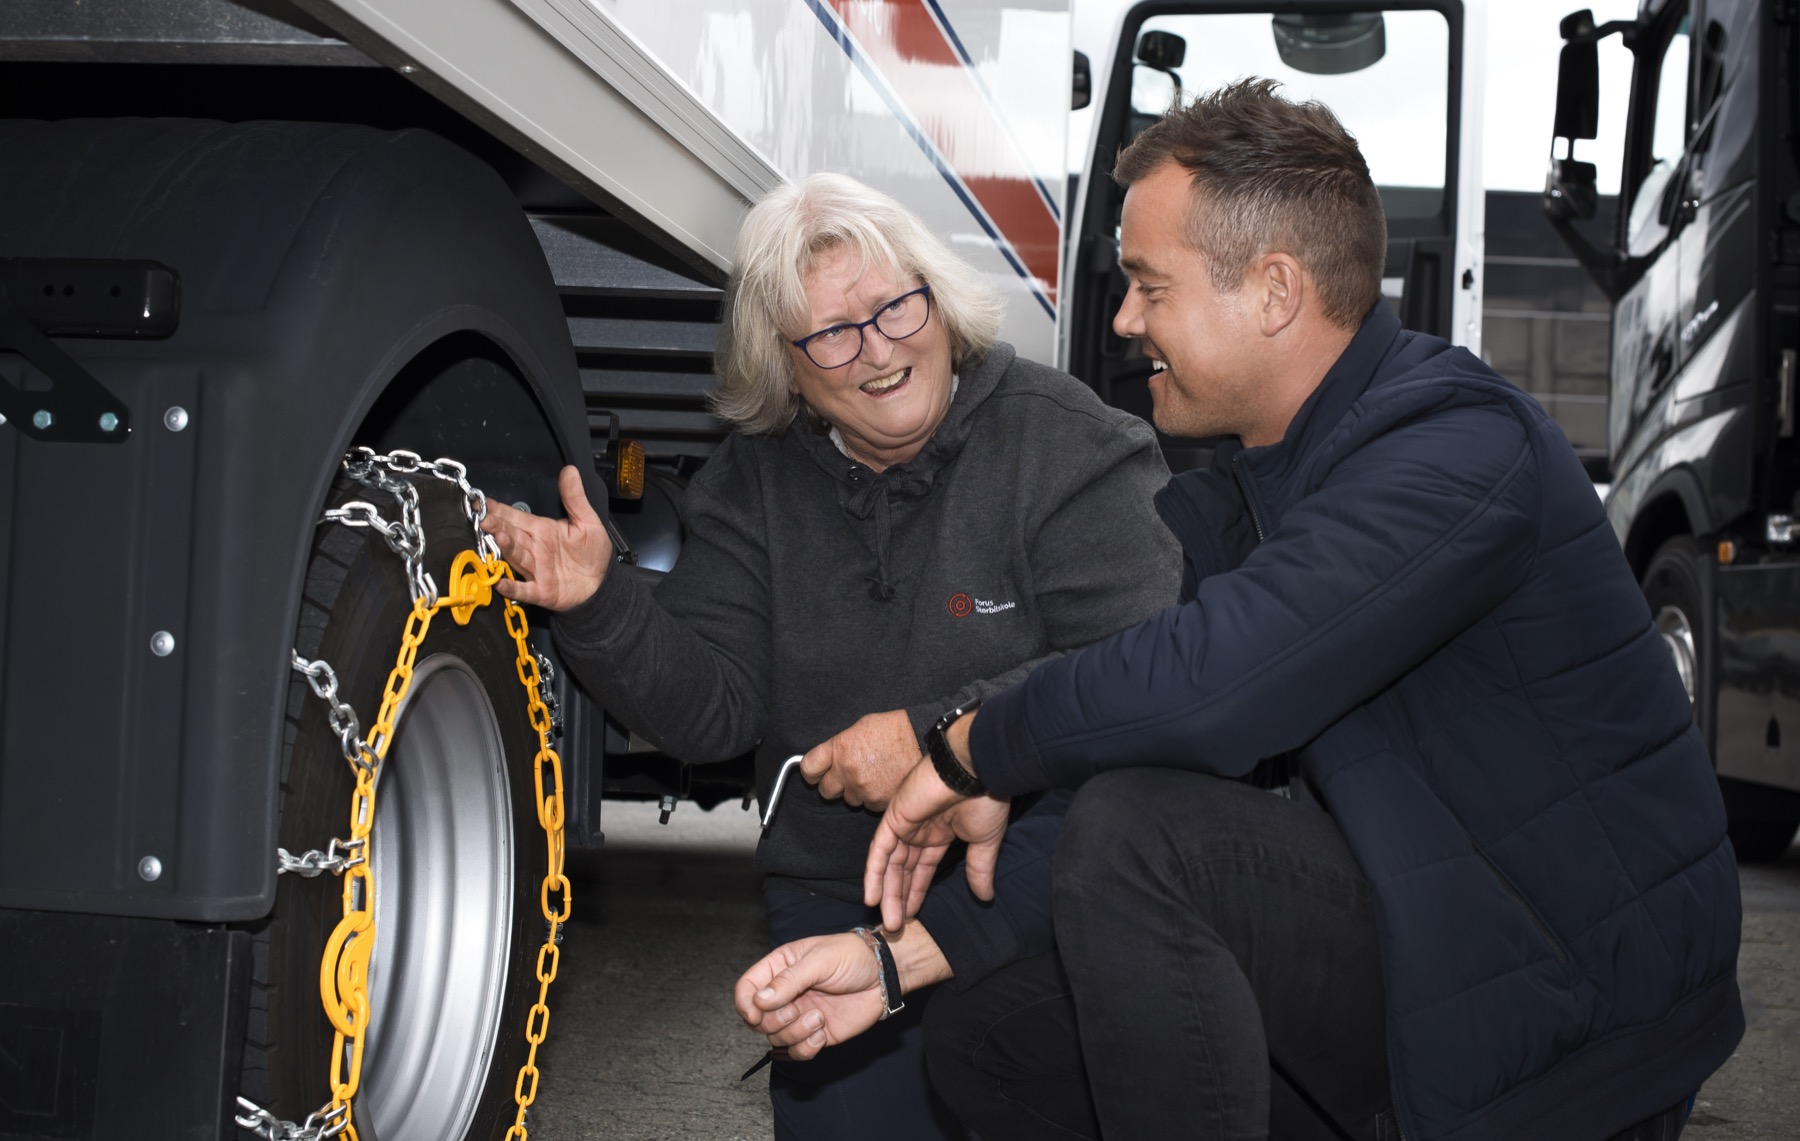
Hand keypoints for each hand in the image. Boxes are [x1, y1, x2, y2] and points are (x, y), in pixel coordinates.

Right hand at [480, 465, 611, 610]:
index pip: (516, 516)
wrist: (601, 583)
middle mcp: (534, 548)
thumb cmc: (592, 552)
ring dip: (506, 548)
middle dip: (496, 525)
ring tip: (497, 537)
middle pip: (511, 534)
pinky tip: (501, 583)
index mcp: (542, 530)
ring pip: (516, 556)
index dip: (498, 509)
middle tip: (484, 518)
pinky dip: (513, 587)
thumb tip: (570, 470)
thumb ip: (574, 498)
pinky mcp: (541, 591)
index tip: (482, 502)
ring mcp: (535, 570)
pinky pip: (524, 589)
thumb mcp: (587, 522)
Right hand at [733, 933, 884, 1059]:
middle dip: (776, 1020)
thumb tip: (759, 1000)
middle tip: (798, 1009)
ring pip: (776, 1038)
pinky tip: (823, 1033)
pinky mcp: (815, 1034)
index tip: (756, 1015)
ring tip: (818, 1019)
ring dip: (795, 1033)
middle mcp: (785, 994)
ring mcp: (799, 1015)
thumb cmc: (852, 957)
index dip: (745, 1004)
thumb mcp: (819, 960)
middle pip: (758, 1020)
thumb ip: (788, 980)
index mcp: (779, 968)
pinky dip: (807, 1048)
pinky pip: (797, 1052)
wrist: (884, 976)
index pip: (746, 988)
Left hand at [799, 710, 919, 809]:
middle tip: (846, 776)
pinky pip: (868, 805)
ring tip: (873, 775)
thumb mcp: (860, 727)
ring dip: (856, 792)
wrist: (924, 740)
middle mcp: (848, 771)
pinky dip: (873, 798)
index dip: (811, 772)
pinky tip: (884, 782)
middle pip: (825, 790)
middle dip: (833, 784)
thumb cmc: (895, 729)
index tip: (814, 773)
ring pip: (848, 800)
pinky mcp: (879, 802)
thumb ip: (840, 745)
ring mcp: (864, 789)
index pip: (808, 768)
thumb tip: (828, 758)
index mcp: (840, 749)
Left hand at [864, 762, 1011, 930]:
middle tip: (896, 927)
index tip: (912, 917)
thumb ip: (979, 869)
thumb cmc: (986, 797)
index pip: (922, 868)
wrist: (978, 767)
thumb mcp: (985, 841)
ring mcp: (906, 822)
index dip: (916, 892)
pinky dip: (873, 873)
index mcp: (941, 832)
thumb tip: (985, 897)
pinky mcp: (895, 817)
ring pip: (890, 864)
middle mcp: (920, 828)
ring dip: (887, 893)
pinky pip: (879, 850)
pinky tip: (872, 897)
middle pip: (903, 869)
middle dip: (899, 898)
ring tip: (888, 922)